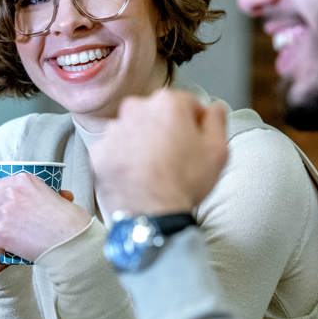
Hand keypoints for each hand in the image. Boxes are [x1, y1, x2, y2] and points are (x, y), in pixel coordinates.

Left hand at [0, 166, 88, 261]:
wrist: (73, 241)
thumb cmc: (69, 222)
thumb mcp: (51, 195)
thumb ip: (32, 192)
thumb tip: (18, 195)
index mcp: (23, 180)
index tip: (1, 213)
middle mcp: (13, 192)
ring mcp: (7, 211)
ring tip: (2, 240)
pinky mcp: (4, 232)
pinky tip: (8, 251)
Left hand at [90, 90, 228, 214]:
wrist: (152, 215)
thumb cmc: (184, 183)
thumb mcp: (218, 150)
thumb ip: (217, 120)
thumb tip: (215, 108)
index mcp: (168, 103)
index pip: (186, 103)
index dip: (195, 123)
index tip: (195, 139)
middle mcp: (137, 109)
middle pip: (157, 114)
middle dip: (166, 129)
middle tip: (175, 156)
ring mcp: (114, 130)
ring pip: (134, 130)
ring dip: (143, 142)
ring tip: (155, 168)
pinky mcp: (100, 151)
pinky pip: (115, 149)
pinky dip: (124, 158)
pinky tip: (138, 174)